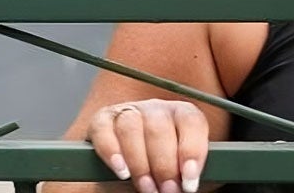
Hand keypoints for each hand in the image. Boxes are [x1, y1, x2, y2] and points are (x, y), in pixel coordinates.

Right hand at [86, 99, 207, 192]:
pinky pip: (104, 130)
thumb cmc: (159, 167)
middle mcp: (156, 108)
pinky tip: (122, 172)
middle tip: (167, 190)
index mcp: (181, 113)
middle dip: (165, 165)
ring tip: (146, 188)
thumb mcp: (177, 166)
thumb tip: (189, 181)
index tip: (190, 180)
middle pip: (160, 128)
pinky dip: (111, 152)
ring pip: (131, 128)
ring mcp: (127, 112)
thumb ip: (184, 170)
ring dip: (140, 163)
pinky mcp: (101, 121)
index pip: (191, 121)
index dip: (192, 151)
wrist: (126, 170)